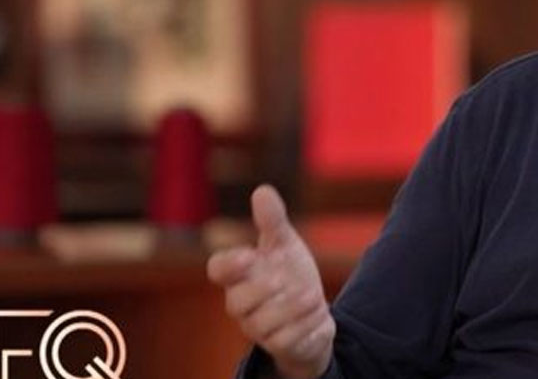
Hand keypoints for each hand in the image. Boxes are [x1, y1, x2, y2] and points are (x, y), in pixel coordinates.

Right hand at [207, 185, 334, 378]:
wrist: (313, 311)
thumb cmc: (289, 274)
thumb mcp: (285, 245)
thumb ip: (272, 221)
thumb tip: (262, 190)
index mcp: (240, 275)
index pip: (218, 269)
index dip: (228, 264)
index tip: (249, 256)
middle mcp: (243, 304)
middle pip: (236, 302)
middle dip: (263, 290)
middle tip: (285, 279)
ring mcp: (258, 328)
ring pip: (264, 323)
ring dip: (292, 307)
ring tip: (313, 295)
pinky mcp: (279, 345)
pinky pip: (287, 340)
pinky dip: (306, 324)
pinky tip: (319, 313)